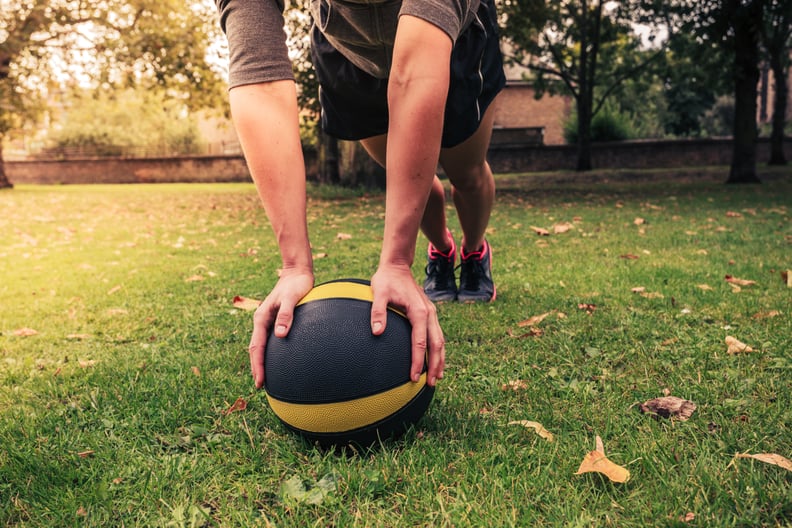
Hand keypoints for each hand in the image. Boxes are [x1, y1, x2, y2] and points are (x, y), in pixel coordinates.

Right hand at [249, 268, 313, 388]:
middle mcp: (262, 321)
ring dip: (261, 361)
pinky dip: (268, 352)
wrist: (298, 273)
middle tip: (261, 385)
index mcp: (261, 318)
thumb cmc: (296, 285)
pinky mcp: (275, 320)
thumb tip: (280, 335)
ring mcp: (267, 321)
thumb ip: (286, 315)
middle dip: (256, 367)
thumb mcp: (292, 298)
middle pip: (255, 349)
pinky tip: (276, 360)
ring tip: (265, 377)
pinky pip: (268, 340)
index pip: (256, 347)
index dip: (257, 365)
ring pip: (260, 345)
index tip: (260, 381)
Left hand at [370, 264, 444, 386]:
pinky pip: (436, 335)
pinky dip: (437, 349)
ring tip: (437, 377)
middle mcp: (429, 313)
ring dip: (440, 359)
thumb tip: (377, 331)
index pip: (420, 342)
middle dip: (435, 365)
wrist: (397, 266)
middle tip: (431, 384)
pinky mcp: (428, 313)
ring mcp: (431, 313)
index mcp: (419, 311)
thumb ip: (377, 312)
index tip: (414, 377)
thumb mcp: (378, 293)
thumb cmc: (386, 280)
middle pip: (437, 344)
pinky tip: (434, 360)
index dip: (418, 361)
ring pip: (440, 340)